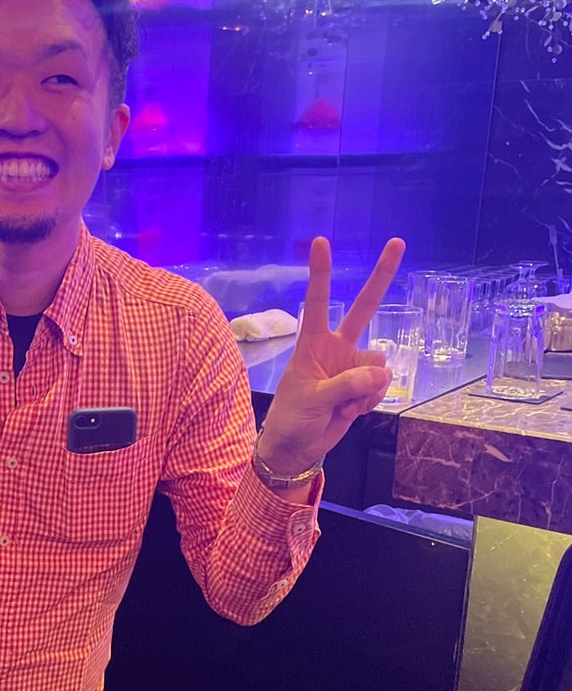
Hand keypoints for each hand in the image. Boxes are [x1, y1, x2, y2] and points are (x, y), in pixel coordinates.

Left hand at [257, 235, 405, 473]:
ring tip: (342, 406)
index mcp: (313, 343)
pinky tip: (351, 412)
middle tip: (398, 242)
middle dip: (382, 277)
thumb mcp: (313, 400)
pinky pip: (381, 386)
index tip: (321, 241)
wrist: (297, 449)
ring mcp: (352, 366)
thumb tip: (381, 372)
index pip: (317, 301)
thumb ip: (346, 384)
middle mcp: (336, 348)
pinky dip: (370, 401)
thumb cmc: (293, 419)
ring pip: (379, 364)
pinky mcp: (364, 387)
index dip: (321, 272)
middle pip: (364, 309)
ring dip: (366, 389)